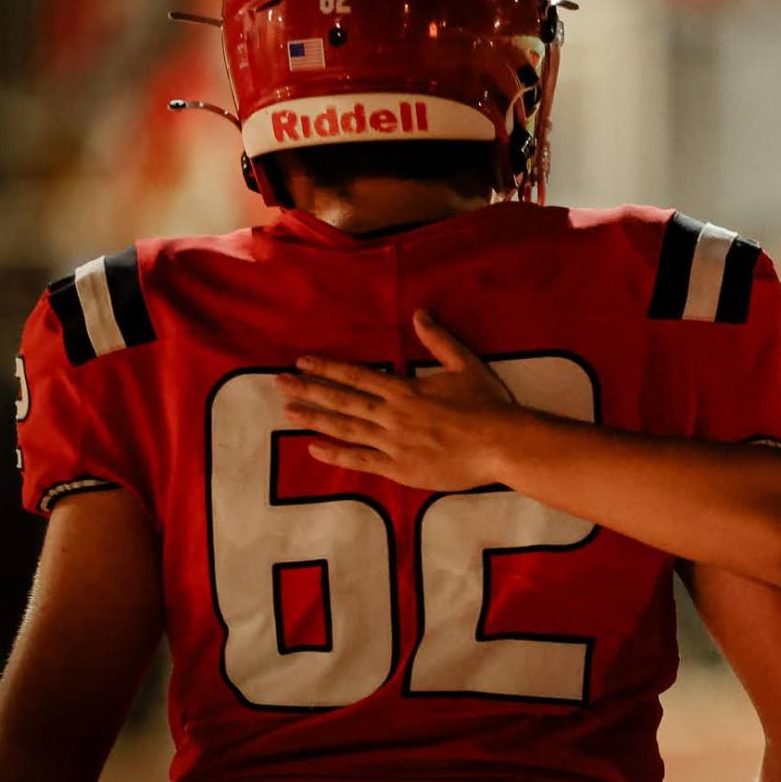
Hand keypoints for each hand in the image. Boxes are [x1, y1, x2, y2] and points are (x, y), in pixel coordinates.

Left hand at [276, 309, 515, 490]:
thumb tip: (419, 313)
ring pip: (345, 428)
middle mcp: (390, 414)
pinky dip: (335, 454)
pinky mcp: (398, 468)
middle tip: (279, 383)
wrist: (501, 445)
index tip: (302, 361)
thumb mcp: (465, 364)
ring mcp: (391, 443)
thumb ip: (438, 340)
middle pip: (341, 400)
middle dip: (308, 390)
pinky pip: (360, 460)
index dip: (327, 368)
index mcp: (404, 389)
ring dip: (314, 419)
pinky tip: (314, 447)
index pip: (356, 376)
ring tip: (288, 411)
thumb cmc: (487, 404)